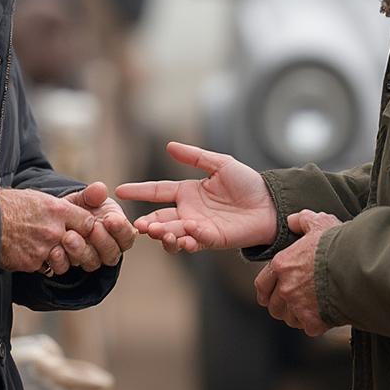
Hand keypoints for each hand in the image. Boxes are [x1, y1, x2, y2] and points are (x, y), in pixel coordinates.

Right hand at [0, 187, 97, 273]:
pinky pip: (44, 267)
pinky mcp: (31, 263)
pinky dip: (39, 262)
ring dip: (58, 257)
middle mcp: (53, 230)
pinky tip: (28, 251)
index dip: (86, 228)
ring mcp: (43, 248)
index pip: (88, 223)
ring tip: (45, 248)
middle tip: (69, 243)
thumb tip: (77, 212)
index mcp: (57, 209)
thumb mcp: (38, 197)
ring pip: (64, 260)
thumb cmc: (9, 206)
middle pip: (80, 244)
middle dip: (76, 246)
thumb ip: (60, 207)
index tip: (82, 230)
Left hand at [44, 183, 135, 273]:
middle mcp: (106, 249)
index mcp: (117, 230)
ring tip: (69, 237)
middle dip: (102, 241)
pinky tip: (55, 250)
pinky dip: (61, 260)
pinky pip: (68, 268)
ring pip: (92, 263)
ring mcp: (89, 259)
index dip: (120, 229)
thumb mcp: (86, 198)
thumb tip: (100, 189)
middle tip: (92, 228)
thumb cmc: (80, 207)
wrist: (57, 217)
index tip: (109, 218)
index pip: (127, 236)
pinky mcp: (70, 265)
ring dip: (81, 251)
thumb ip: (93, 194)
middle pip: (112, 254)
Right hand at [116, 141, 276, 253]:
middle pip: (160, 219)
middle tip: (139, 225)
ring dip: (162, 235)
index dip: (138, 190)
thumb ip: (196, 157)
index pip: (157, 191)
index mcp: (187, 192)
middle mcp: (188, 211)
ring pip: (171, 235)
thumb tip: (169, 146)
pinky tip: (185, 236)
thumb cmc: (247, 183)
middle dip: (148, 223)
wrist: (270, 203)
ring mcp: (197, 228)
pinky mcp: (210, 240)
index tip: (119, 190)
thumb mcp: (220, 164)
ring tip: (157, 232)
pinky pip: (192, 242)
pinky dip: (185, 241)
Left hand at [254, 210, 341, 336]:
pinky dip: (315, 324)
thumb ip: (302, 220)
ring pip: (290, 319)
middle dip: (282, 305)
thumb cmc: (338, 244)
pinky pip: (309, 328)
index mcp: (282, 265)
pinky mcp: (313, 322)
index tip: (267, 296)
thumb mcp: (319, 222)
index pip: (262, 285)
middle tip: (293, 302)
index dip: (265, 292)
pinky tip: (323, 315)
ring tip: (310, 308)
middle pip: (274, 306)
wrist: (358, 268)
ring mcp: (298, 307)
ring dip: (297, 316)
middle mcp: (285, 288)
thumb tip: (292, 221)